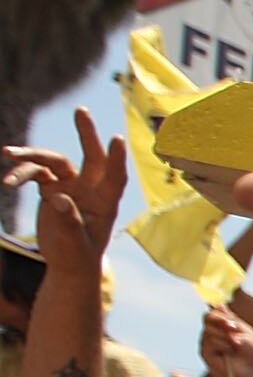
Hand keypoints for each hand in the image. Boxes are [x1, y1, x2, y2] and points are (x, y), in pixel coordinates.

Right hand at [0, 111, 126, 268]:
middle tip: (80, 111)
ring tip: (8, 154)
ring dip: (31, 156)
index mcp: (105, 203)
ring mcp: (70, 186)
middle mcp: (90, 190)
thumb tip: (58, 198)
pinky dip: (22, 173)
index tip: (117, 138)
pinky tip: (8, 180)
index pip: (115, 177)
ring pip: (53, 162)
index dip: (116, 158)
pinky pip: (36, 173)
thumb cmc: (78, 258)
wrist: (68, 265)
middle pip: (91, 157)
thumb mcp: (75, 244)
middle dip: (86, 133)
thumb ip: (69, 221)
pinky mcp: (52, 189)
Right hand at [199, 310, 252, 376]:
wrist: (251, 372)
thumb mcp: (246, 332)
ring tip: (236, 347)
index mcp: (224, 326)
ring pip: (209, 330)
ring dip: (226, 337)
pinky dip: (223, 346)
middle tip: (234, 330)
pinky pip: (209, 342)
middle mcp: (213, 332)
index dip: (221, 314)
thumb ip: (232, 320)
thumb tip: (219, 305)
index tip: (233, 323)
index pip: (214, 312)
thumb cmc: (251, 353)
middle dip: (222, 322)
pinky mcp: (205, 352)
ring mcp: (207, 342)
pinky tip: (230, 353)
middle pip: (208, 317)